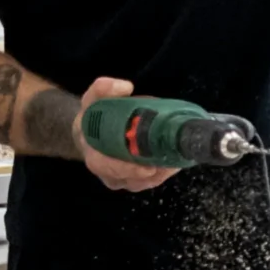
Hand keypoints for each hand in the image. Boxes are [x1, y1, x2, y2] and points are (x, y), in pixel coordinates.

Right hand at [73, 78, 178, 193]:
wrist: (93, 131)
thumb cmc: (94, 117)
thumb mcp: (94, 100)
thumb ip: (103, 89)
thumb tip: (125, 86)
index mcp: (94, 156)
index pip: (108, 168)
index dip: (127, 169)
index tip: (147, 167)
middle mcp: (108, 173)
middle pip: (132, 180)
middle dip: (153, 172)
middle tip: (171, 162)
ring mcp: (123, 179)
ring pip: (145, 183)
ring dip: (162, 172)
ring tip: (176, 159)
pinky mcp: (136, 180)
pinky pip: (151, 181)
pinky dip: (164, 172)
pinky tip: (175, 161)